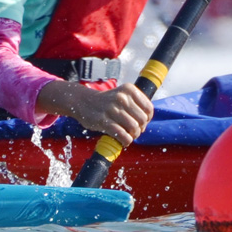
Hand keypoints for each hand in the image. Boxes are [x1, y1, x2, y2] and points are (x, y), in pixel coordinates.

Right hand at [37, 81, 153, 145]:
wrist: (83, 102)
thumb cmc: (107, 101)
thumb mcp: (122, 95)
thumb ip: (135, 104)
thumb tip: (146, 121)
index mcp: (129, 89)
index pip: (148, 108)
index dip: (147, 119)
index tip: (141, 123)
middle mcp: (121, 97)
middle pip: (142, 120)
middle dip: (140, 129)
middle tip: (134, 131)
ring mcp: (112, 109)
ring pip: (134, 128)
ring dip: (133, 136)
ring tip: (129, 136)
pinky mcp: (103, 121)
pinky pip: (122, 135)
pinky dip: (126, 141)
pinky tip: (124, 141)